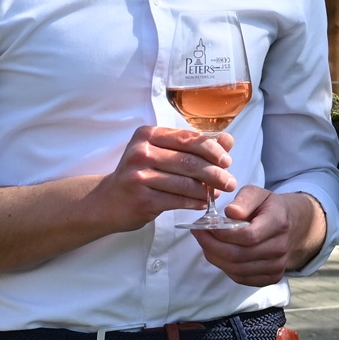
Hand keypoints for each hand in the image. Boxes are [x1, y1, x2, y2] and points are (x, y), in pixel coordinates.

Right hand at [0, 127, 237, 274]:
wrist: (107, 202)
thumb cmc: (141, 175)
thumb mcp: (163, 155)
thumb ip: (195, 147)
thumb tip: (229, 140)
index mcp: (148, 134)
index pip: (188, 138)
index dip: (212, 150)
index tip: (227, 160)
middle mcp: (141, 152)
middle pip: (190, 161)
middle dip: (215, 173)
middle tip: (231, 182)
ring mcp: (138, 176)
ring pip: (185, 183)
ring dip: (206, 191)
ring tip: (216, 195)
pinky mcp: (141, 198)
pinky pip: (176, 200)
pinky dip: (193, 203)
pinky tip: (201, 205)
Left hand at [194, 187, 324, 286]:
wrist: (293, 225)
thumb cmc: (269, 207)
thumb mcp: (258, 194)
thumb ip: (244, 200)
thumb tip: (231, 212)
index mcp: (278, 223)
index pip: (248, 236)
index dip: (223, 234)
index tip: (205, 225)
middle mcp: (280, 248)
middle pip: (239, 256)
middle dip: (212, 246)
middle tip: (198, 234)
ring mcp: (278, 266)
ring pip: (237, 270)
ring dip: (215, 258)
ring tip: (206, 243)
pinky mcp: (272, 277)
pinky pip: (242, 278)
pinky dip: (225, 268)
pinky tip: (219, 254)